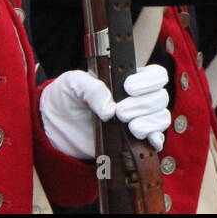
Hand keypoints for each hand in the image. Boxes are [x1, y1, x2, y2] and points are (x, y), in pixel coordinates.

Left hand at [39, 65, 170, 159]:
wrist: (55, 125)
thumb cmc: (67, 97)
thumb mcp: (73, 83)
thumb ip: (92, 88)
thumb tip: (110, 109)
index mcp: (128, 79)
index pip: (156, 75)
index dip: (149, 81)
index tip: (128, 88)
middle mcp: (137, 99)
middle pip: (161, 98)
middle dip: (143, 105)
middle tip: (120, 112)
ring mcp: (138, 120)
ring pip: (162, 118)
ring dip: (149, 122)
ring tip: (129, 127)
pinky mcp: (134, 142)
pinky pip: (156, 140)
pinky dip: (155, 140)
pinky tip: (143, 139)